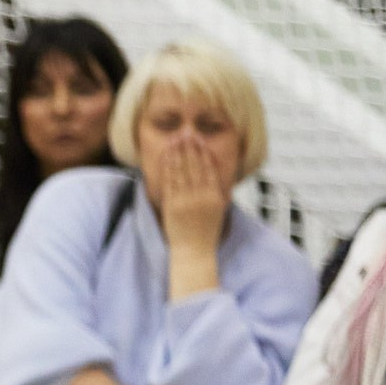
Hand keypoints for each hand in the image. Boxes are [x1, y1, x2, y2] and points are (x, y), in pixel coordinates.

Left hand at [157, 135, 230, 291]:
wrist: (194, 251)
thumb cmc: (206, 232)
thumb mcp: (218, 209)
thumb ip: (217, 191)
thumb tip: (215, 175)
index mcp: (215, 196)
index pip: (209, 169)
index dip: (203, 153)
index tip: (200, 140)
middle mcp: (201, 196)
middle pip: (195, 167)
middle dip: (190, 148)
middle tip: (187, 132)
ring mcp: (186, 201)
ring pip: (182, 172)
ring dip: (178, 154)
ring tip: (176, 139)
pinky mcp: (172, 206)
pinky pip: (169, 183)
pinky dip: (168, 169)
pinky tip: (167, 157)